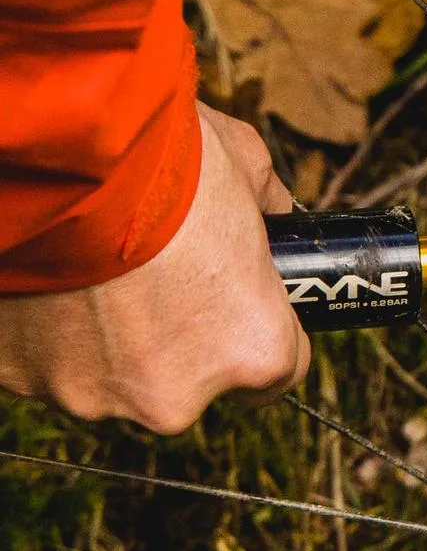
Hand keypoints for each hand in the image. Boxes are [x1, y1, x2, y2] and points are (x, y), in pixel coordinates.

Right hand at [0, 104, 308, 432]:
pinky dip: (47, 332)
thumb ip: (268, 210)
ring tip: (93, 272)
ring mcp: (92, 396)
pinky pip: (45, 362)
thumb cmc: (162, 160)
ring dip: (106, 338)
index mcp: (254, 352)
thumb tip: (274, 214)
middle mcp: (177, 397)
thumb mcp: (247, 165)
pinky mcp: (21, 381)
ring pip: (111, 377)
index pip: (278, 372)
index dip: (257, 331)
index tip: (236, 304)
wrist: (55, 153)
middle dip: (176, 337)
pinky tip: (50, 280)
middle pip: (188, 381)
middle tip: (153, 274)